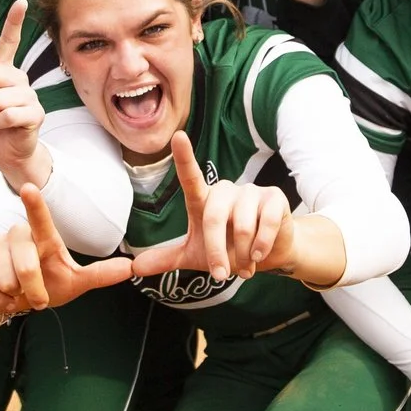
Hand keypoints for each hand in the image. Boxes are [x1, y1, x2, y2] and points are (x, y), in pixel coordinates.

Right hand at [0, 182, 135, 323]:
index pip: (40, 220)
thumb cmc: (45, 284)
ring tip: (17, 297)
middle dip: (33, 290)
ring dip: (13, 296)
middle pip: (25, 263)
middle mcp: (17, 234)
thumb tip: (131, 268)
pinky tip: (2, 299)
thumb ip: (99, 274)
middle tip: (37, 302)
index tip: (29, 188)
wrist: (9, 296)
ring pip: (4, 277)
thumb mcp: (74, 282)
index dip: (35, 205)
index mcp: (43, 238)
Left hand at [126, 131, 298, 282]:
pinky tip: (260, 253)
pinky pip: (267, 224)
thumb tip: (135, 267)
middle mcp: (225, 191)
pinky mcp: (274, 198)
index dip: (185, 157)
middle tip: (221, 275)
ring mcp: (251, 192)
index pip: (191, 178)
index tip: (178, 136)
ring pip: (243, 226)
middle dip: (216, 252)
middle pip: (214, 218)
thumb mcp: (195, 256)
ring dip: (242, 254)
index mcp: (204, 200)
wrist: (267, 256)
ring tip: (245, 264)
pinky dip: (262, 245)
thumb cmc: (228, 250)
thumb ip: (167, 258)